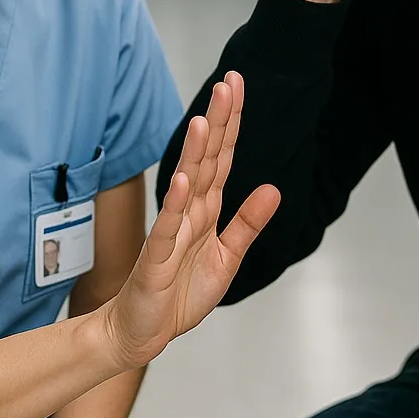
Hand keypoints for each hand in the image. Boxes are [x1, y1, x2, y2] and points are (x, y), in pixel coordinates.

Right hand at [103, 72, 278, 368]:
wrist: (145, 333)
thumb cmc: (180, 294)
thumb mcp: (228, 258)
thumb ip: (248, 223)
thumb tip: (273, 188)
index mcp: (208, 209)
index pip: (223, 157)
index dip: (231, 123)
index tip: (235, 85)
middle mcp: (191, 211)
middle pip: (207, 159)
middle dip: (217, 122)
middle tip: (226, 84)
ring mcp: (173, 232)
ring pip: (187, 184)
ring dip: (194, 152)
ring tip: (203, 119)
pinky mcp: (158, 259)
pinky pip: (168, 227)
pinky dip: (176, 204)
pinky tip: (184, 180)